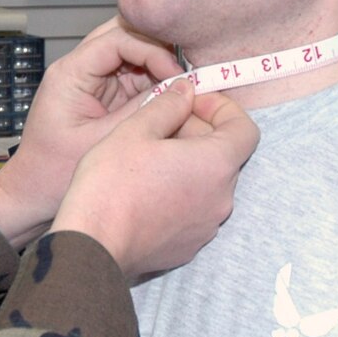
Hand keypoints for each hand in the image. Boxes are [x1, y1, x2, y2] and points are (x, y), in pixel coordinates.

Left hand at [0, 16, 180, 245]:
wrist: (30, 194)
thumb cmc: (54, 173)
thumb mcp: (102, 140)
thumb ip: (141, 111)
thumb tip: (180, 89)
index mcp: (70, 73)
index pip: (117, 38)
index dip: (152, 50)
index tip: (177, 75)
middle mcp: (78, 69)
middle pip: (123, 34)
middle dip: (157, 48)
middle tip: (184, 72)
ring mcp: (91, 80)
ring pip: (131, 51)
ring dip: (157, 63)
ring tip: (181, 85)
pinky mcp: (103, 95)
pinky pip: (133, 75)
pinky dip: (154, 81)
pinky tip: (172, 96)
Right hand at [50, 79, 258, 279]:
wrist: (92, 246)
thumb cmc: (111, 185)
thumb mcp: (134, 130)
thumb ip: (167, 104)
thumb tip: (186, 90)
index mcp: (216, 164)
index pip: (245, 129)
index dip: (222, 109)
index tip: (193, 103)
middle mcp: (221, 199)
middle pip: (224, 156)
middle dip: (198, 134)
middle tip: (161, 125)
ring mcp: (206, 227)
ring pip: (207, 184)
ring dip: (188, 165)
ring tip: (149, 158)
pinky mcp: (188, 246)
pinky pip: (193, 210)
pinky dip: (179, 193)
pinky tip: (146, 189)